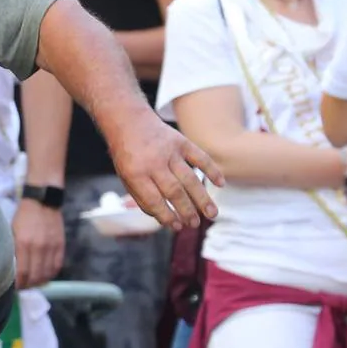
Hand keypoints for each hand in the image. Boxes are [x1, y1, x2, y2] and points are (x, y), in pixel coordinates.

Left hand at [11, 196, 64, 288]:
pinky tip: (44, 276)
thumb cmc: (23, 216)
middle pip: (35, 277)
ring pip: (47, 275)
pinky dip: (50, 275)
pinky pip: (56, 267)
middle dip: (27, 286)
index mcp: (23, 243)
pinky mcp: (60, 246)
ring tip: (32, 284)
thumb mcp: (12, 231)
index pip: (22, 272)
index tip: (14, 287)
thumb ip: (12, 249)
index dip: (18, 284)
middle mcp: (38, 247)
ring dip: (39, 283)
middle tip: (22, 287)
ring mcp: (51, 247)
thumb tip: (10, 268)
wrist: (42, 201)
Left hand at [104, 110, 221, 229]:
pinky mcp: (181, 142)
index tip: (177, 226)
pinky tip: (221, 184)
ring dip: (202, 198)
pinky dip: (212, 170)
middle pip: (174, 191)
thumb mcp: (125, 177)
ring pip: (190, 178)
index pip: (154, 200)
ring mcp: (169, 151)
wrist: (128, 121)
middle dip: (187, 210)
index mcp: (135, 173)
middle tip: (194, 224)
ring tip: (211, 214)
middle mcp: (153, 162)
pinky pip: (200, 157)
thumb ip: (142, 197)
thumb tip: (165, 219)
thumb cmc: (128, 155)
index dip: (167, 216)